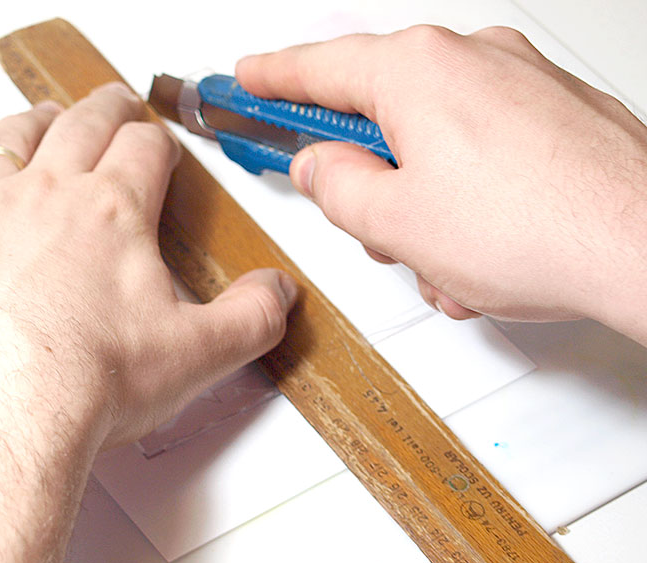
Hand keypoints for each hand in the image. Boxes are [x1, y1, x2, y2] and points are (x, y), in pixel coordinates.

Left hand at [0, 82, 295, 450]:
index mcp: (113, 212)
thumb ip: (251, 318)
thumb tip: (278, 293)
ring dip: (28, 123)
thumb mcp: (198, 354)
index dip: (155, 142)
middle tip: (110, 106)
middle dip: (103, 110)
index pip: (143, 149)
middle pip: (80, 125)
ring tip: (40, 122)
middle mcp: (45, 193)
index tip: (156, 148)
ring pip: (6, 137)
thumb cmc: (86, 380)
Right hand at [237, 26, 646, 342]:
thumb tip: (323, 169)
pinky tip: (482, 253)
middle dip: (372, 182)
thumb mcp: (394, 222)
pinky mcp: (557, 116)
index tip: (249, 79)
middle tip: (369, 222)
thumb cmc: (538, 227)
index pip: (320, 67)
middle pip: (384, 115)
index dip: (274, 79)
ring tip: (445, 259)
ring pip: (437, 146)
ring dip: (426, 208)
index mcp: (418, 70)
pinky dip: (471, 203)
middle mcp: (474, 59)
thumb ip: (337, 189)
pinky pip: (485, 156)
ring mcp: (522, 85)